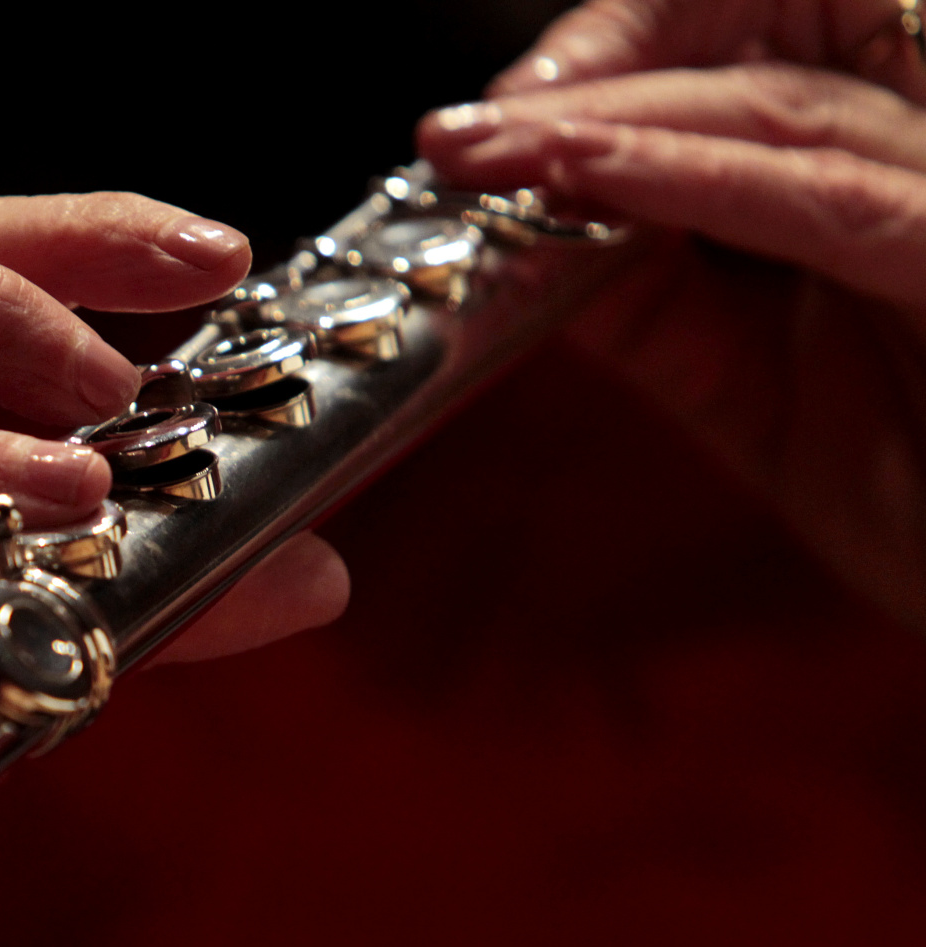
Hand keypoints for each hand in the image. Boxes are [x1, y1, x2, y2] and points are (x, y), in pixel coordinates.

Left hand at [417, 0, 925, 633]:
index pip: (741, 64)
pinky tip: (586, 177)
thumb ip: (653, 308)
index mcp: (870, 173)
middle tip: (454, 138)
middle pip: (745, 65)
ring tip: (485, 150)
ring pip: (770, 108)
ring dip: (605, 126)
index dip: (613, 69)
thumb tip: (528, 245)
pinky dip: (692, 181)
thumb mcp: (749, 390)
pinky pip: (824, 198)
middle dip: (587, 88)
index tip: (493, 127)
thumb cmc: (914, 496)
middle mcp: (917, 160)